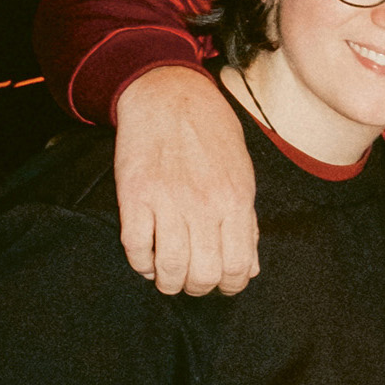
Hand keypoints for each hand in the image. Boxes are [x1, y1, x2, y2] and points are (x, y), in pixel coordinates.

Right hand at [112, 67, 260, 294]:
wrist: (169, 95)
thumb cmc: (211, 133)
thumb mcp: (242, 174)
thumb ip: (247, 222)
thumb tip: (250, 267)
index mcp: (235, 201)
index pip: (238, 267)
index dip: (231, 286)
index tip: (222, 285)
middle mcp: (203, 205)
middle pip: (203, 274)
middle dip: (199, 289)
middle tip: (193, 282)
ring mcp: (166, 201)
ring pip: (169, 268)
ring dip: (169, 282)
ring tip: (169, 277)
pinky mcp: (134, 195)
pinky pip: (135, 247)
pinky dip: (141, 264)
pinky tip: (147, 260)